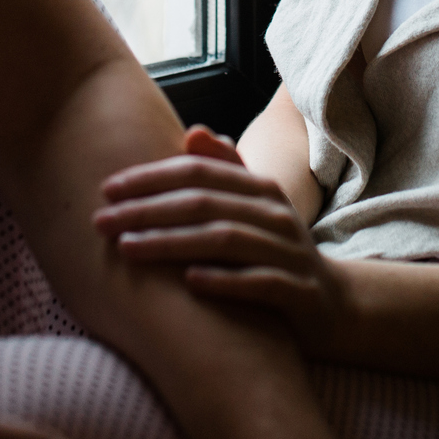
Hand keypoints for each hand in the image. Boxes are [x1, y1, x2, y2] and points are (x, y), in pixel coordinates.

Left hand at [95, 127, 349, 354]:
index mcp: (262, 190)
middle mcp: (276, 215)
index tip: (107, 189)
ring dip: (171, 242)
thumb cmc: (280, 254)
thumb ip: (226, 172)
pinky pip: (260, 283)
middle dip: (148, 210)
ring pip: (225, 239)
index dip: (152, 177)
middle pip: (204, 204)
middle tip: (100, 222)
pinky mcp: (299, 292)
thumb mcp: (257, 209)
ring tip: (127, 249)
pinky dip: (224, 280)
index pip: (200, 172)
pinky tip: (189, 282)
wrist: (338, 307)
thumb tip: (193, 132)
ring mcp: (290, 253)